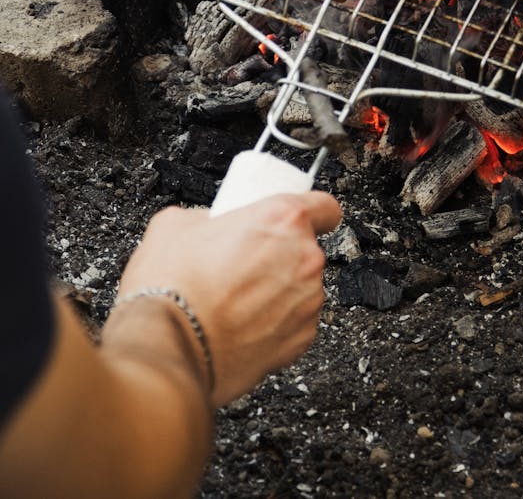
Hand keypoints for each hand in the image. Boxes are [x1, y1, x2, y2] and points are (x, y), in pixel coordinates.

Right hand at [109, 192, 340, 404]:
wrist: (167, 347)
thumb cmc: (173, 287)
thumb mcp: (177, 223)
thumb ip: (207, 216)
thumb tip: (209, 224)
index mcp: (282, 219)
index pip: (324, 207)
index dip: (311, 213)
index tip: (295, 221)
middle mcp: (305, 258)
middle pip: (307, 249)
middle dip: (280, 255)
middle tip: (244, 264)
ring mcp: (307, 301)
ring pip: (302, 287)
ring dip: (278, 291)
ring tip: (236, 299)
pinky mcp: (302, 340)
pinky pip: (296, 322)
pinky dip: (276, 323)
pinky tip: (243, 324)